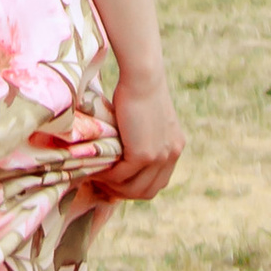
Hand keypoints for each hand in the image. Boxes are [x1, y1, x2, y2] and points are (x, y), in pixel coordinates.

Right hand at [93, 71, 185, 203]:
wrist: (143, 77)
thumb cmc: (140, 88)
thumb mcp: (148, 118)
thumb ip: (143, 136)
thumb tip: (121, 148)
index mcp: (175, 147)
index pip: (158, 182)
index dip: (136, 187)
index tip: (117, 183)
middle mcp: (171, 155)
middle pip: (148, 191)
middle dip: (124, 193)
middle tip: (103, 185)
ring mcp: (159, 157)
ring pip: (134, 189)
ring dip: (113, 188)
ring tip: (96, 178)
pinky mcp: (144, 155)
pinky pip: (121, 176)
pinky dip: (107, 177)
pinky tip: (96, 170)